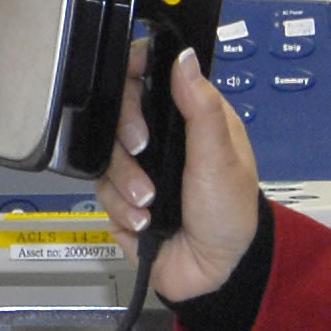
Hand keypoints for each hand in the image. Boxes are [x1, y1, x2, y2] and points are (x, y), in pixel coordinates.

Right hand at [96, 45, 259, 303]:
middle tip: (142, 150)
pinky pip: (101, 192)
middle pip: (116, 111)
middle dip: (126, 133)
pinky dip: (121, 208)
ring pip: (105, 155)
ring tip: (150, 204)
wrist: (215, 274)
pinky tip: (143, 222)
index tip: (126, 78)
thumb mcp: (220, 157)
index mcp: (188, 116)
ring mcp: (138, 169)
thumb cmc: (229, 211)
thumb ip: (201, 107)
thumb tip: (184, 56)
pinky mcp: (121, 199)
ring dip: (126, 182)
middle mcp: (160, 137)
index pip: (148, 76)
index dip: (132, 70)